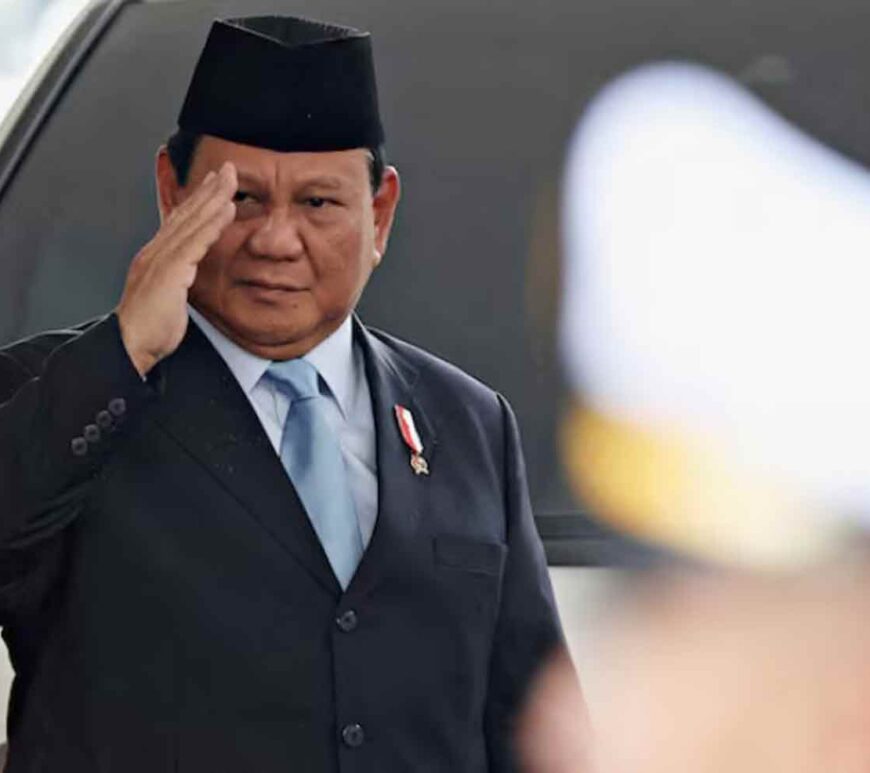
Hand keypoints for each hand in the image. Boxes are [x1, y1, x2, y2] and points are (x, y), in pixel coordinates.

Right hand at [117, 162, 236, 376]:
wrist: (130, 346)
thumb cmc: (149, 329)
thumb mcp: (167, 297)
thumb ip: (178, 280)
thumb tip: (188, 276)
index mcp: (155, 258)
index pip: (179, 222)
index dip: (198, 200)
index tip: (215, 185)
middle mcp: (156, 252)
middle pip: (185, 213)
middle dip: (208, 189)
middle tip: (228, 169)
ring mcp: (161, 260)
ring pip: (191, 221)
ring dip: (213, 197)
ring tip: (231, 179)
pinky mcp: (169, 272)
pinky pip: (196, 242)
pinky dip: (212, 223)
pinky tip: (227, 209)